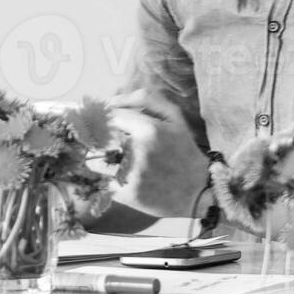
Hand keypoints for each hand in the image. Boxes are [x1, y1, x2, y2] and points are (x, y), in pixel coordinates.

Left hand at [107, 90, 210, 217]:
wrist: (199, 192)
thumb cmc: (184, 151)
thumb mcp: (174, 117)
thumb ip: (145, 99)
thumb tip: (111, 100)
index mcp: (149, 129)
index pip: (110, 115)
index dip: (109, 119)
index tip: (112, 124)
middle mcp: (136, 152)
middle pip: (99, 138)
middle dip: (104, 139)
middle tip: (118, 145)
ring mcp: (130, 175)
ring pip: (95, 160)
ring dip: (103, 159)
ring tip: (119, 162)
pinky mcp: (125, 194)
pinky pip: (104, 180)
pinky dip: (111, 178)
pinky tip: (128, 178)